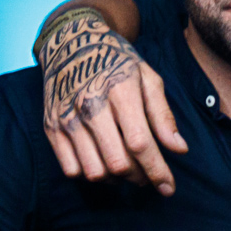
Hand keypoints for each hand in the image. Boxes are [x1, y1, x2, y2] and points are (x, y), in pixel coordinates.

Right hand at [39, 9, 187, 190]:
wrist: (70, 42)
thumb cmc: (117, 61)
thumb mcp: (148, 77)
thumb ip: (163, 115)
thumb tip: (179, 149)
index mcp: (119, 91)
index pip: (140, 143)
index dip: (157, 171)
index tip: (169, 188)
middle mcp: (89, 105)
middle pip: (118, 163)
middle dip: (140, 178)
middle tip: (149, 175)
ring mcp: (66, 118)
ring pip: (94, 171)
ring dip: (116, 179)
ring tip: (128, 169)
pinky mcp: (51, 127)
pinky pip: (71, 169)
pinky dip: (91, 175)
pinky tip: (104, 163)